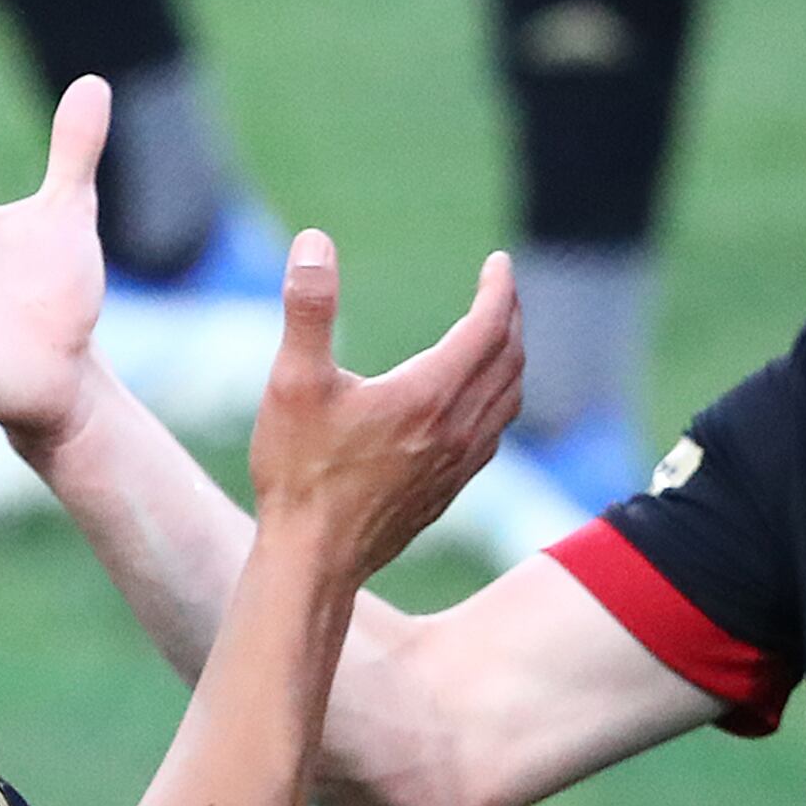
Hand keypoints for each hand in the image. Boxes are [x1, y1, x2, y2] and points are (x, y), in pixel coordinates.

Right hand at [245, 234, 522, 585]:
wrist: (312, 561)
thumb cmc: (299, 473)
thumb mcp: (293, 382)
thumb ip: (308, 308)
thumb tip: (314, 243)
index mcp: (428, 395)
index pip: (488, 327)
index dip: (499, 289)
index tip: (499, 262)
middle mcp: (455, 429)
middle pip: (508, 359)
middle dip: (510, 317)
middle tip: (500, 290)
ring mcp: (456, 466)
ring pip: (508, 399)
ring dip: (511, 359)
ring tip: (499, 338)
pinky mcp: (447, 493)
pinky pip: (493, 435)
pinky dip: (499, 401)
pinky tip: (478, 405)